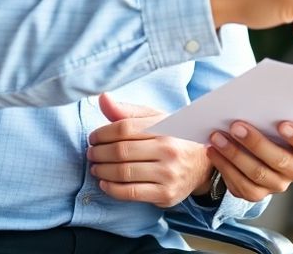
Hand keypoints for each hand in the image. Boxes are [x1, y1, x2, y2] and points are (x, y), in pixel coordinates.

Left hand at [88, 93, 211, 207]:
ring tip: (95, 167)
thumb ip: (127, 111)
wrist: (202, 166)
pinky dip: (111, 189)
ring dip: (102, 171)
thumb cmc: (173, 139)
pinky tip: (104, 183)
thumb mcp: (156, 120)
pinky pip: (130, 192)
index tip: (93, 138)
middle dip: (99, 153)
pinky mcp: (166, 194)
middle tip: (91, 153)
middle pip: (121, 151)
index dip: (102, 133)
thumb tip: (102, 98)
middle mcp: (169, 149)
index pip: (124, 128)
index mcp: (165, 127)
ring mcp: (168, 173)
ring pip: (123, 172)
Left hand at [206, 120, 292, 202]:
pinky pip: (241, 185)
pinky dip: (224, 166)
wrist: (254, 149)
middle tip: (236, 126)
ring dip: (234, 154)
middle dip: (255, 142)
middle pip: (279, 160)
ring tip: (217, 137)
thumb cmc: (268, 126)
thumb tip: (252, 100)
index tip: (282, 124)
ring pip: (257, 174)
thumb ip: (272, 114)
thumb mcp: (275, 119)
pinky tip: (213, 151)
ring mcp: (277, 184)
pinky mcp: (257, 194)